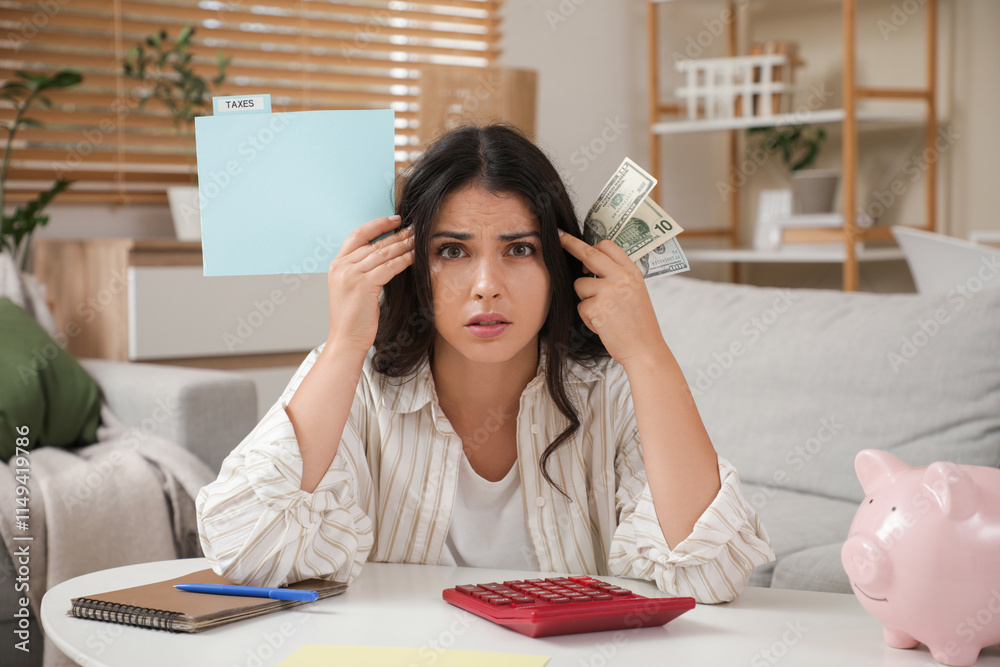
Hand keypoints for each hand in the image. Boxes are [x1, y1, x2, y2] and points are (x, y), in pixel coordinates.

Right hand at [325, 215, 414, 352]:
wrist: (346, 339)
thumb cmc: (352, 318)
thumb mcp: (351, 288)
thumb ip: (361, 270)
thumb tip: (385, 255)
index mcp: (337, 264)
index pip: (357, 234)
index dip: (377, 224)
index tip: (394, 219)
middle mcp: (342, 266)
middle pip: (374, 243)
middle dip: (397, 234)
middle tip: (414, 228)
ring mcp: (351, 274)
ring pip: (383, 253)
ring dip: (403, 245)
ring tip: (418, 239)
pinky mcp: (363, 284)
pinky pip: (389, 267)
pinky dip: (404, 260)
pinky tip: (414, 256)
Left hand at [558, 230, 666, 367]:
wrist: (644, 348)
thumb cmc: (638, 323)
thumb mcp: (635, 292)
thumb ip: (617, 276)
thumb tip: (588, 263)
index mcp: (632, 272)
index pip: (608, 247)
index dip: (589, 244)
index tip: (573, 238)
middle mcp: (621, 278)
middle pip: (589, 254)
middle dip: (571, 244)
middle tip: (559, 238)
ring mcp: (609, 292)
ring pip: (580, 285)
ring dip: (585, 299)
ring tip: (604, 313)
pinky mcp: (597, 308)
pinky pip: (581, 307)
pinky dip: (588, 317)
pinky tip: (603, 325)